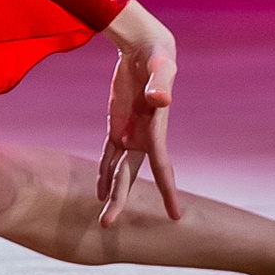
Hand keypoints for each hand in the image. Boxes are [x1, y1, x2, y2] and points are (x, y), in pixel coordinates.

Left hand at [98, 0, 179, 226]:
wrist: (146, 47)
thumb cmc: (157, 54)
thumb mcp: (161, 66)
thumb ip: (160, 82)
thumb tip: (160, 99)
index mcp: (155, 129)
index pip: (162, 166)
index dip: (167, 191)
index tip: (175, 217)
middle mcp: (143, 137)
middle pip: (130, 177)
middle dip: (119, 201)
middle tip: (106, 226)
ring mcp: (129, 133)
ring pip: (118, 171)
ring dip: (112, 193)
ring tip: (104, 219)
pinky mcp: (116, 125)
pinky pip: (108, 155)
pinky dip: (103, 173)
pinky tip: (99, 192)